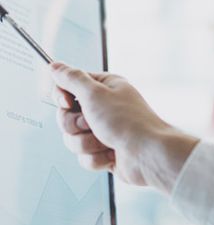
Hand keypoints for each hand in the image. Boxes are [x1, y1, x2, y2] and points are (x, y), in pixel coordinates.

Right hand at [51, 63, 197, 191]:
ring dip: (86, 143)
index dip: (62, 97)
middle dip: (74, 125)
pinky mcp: (106, 153)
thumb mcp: (94, 93)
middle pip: (66, 117)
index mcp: (104, 88)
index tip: (67, 102)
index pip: (68, 87)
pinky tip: (112, 156)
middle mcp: (104, 108)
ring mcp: (105, 132)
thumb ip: (71, 79)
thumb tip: (54, 66)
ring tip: (105, 141)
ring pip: (73, 139)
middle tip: (91, 124)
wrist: (148, 155)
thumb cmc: (126, 121)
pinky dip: (96, 159)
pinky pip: (85, 158)